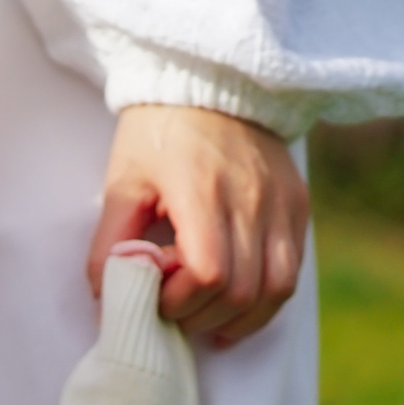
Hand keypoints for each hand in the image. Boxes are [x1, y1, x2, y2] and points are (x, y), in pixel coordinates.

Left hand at [86, 104, 309, 346]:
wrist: (211, 83)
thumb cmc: (158, 132)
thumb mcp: (122, 181)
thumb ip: (111, 242)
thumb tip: (105, 298)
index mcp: (202, 191)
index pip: (207, 273)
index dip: (179, 302)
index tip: (154, 298)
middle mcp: (251, 200)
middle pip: (241, 291)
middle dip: (201, 317)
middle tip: (173, 313)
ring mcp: (281, 204)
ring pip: (275, 290)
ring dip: (238, 318)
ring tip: (205, 321)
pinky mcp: (298, 205)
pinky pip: (291, 272)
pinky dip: (264, 301)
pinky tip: (234, 310)